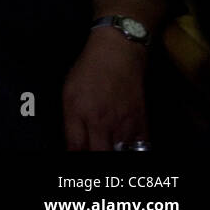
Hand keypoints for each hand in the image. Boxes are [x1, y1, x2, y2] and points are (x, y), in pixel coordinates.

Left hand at [62, 26, 148, 149]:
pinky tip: (126, 147)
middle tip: (94, 150)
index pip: (77, 149)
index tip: (75, 155)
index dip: (75, 156)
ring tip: (109, 148)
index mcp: (80, 115)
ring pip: (121, 153)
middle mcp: (103, 123)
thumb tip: (71, 145)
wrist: (118, 53)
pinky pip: (141, 147)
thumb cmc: (90, 70)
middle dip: (96, 154)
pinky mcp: (141, 122)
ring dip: (113, 152)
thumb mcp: (68, 94)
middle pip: (100, 154)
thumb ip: (69, 123)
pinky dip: (133, 151)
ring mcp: (124, 124)